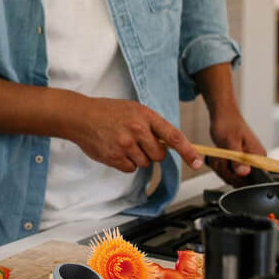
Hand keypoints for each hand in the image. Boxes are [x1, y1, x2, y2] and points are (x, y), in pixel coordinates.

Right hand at [66, 95, 203, 172]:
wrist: (80, 116)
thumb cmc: (107, 111)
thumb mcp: (133, 109)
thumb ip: (151, 125)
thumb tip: (169, 144)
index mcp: (145, 116)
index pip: (174, 136)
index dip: (188, 151)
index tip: (198, 163)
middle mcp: (137, 130)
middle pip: (159, 155)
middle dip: (152, 152)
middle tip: (138, 142)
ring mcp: (125, 144)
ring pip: (144, 163)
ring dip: (137, 157)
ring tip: (122, 143)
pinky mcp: (114, 157)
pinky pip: (130, 168)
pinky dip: (125, 163)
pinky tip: (115, 150)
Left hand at [208, 105, 265, 185]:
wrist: (222, 115)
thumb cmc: (227, 124)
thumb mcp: (230, 142)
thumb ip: (237, 159)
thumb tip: (244, 173)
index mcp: (258, 156)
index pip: (255, 179)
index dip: (239, 178)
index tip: (228, 167)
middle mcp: (255, 161)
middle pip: (241, 181)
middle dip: (226, 171)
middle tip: (220, 158)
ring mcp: (247, 162)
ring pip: (233, 177)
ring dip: (221, 168)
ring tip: (218, 155)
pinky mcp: (239, 162)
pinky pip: (229, 172)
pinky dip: (220, 166)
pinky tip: (218, 157)